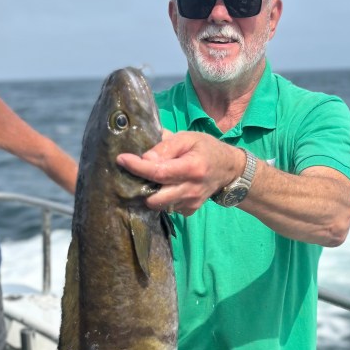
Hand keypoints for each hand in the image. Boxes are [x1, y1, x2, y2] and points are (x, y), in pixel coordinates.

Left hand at [117, 130, 243, 215]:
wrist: (228, 169)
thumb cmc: (206, 148)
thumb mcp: (188, 138)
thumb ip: (166, 146)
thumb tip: (145, 158)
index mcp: (192, 168)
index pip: (158, 172)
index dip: (137, 167)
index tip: (121, 159)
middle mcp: (191, 190)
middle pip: (155, 198)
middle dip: (141, 187)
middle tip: (136, 174)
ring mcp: (191, 203)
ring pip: (159, 206)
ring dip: (150, 194)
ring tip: (150, 180)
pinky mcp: (190, 211)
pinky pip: (168, 209)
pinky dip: (161, 199)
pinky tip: (164, 188)